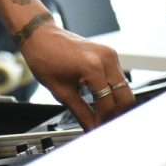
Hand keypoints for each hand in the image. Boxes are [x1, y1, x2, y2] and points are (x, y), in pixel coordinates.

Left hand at [18, 21, 134, 129]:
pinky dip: (112, 90)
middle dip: (116, 114)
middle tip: (103, 124)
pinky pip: (118, 77)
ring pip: (124, 88)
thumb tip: (92, 129)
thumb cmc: (44, 57)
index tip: (98, 130)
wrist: (39, 35)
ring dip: (115, 103)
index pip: (108, 105)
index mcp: (93, 67)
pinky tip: (100, 99)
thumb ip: (82, 114)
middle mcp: (106, 58)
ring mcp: (109, 54)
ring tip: (100, 114)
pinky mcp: (109, 53)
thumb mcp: (61, 92)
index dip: (103, 122)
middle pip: (125, 98)